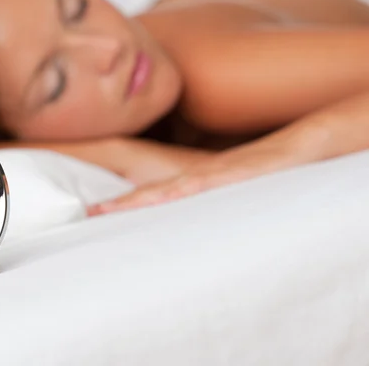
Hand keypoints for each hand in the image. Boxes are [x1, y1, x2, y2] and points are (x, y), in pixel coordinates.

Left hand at [88, 140, 303, 215]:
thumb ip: (201, 203)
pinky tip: (157, 199)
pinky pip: (195, 185)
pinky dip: (174, 193)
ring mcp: (205, 177)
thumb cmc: (256, 176)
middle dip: (115, 206)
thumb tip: (181, 222)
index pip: (147, 198)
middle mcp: (189, 179)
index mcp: (187, 185)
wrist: (290, 152)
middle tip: (85, 216)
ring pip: (162, 191)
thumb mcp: (222, 195)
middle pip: (146, 195)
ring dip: (132, 201)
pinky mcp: (225, 176)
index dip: (118, 206)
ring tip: (103, 211)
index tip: (91, 217)